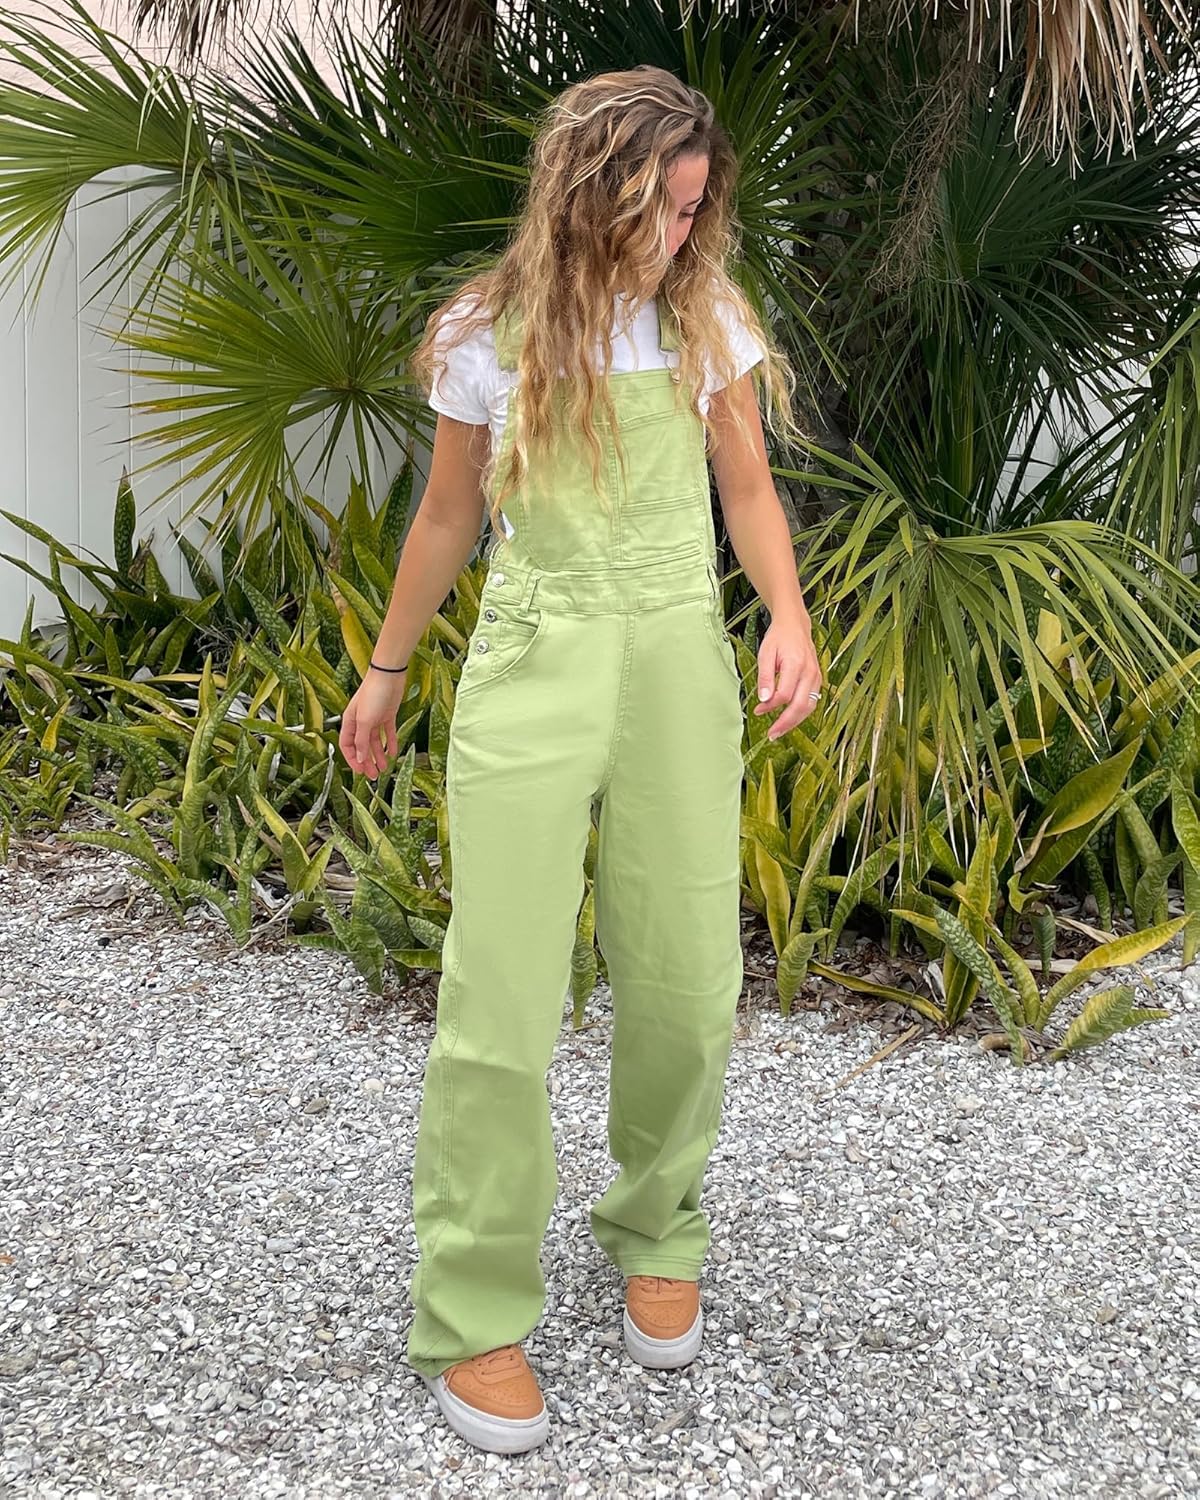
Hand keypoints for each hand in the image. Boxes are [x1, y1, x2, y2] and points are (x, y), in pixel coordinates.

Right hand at [339, 670, 405, 778]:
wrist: (389, 676)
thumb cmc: (372, 694)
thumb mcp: (364, 721)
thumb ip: (362, 741)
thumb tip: (360, 759)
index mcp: (350, 722)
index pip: (348, 746)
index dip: (353, 760)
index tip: (360, 772)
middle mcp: (361, 722)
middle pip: (362, 747)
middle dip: (367, 762)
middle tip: (374, 776)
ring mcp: (374, 718)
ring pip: (375, 742)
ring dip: (379, 756)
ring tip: (384, 769)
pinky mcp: (387, 715)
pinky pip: (388, 733)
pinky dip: (390, 743)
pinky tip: (393, 753)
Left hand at [753, 612, 822, 739]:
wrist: (794, 626)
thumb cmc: (779, 638)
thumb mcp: (765, 654)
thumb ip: (765, 677)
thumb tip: (763, 699)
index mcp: (796, 664)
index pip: (784, 695)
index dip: (770, 706)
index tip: (758, 710)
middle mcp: (809, 672)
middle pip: (800, 706)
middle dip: (785, 723)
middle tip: (772, 734)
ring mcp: (816, 676)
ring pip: (809, 707)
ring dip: (794, 722)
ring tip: (780, 730)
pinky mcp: (817, 680)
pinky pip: (811, 701)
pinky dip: (800, 713)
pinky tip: (789, 718)